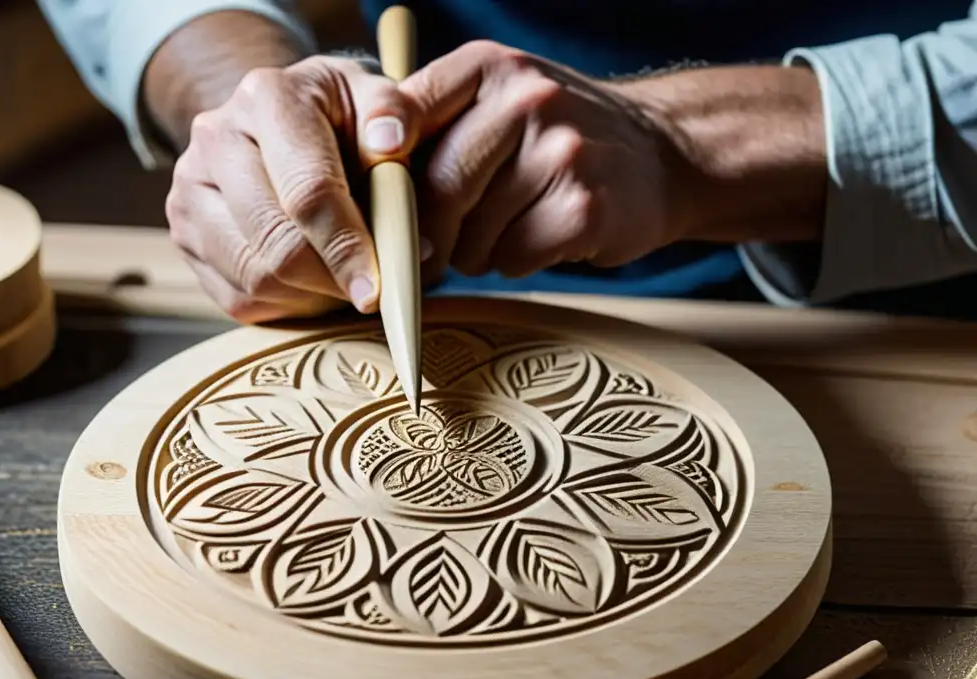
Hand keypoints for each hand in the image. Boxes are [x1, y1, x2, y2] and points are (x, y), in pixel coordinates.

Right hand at [165, 55, 425, 321]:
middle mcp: (216, 138)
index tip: (377, 288)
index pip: (308, 191)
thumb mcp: (382, 102)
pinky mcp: (185, 234)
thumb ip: (400, 116)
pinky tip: (312, 283)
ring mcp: (190, 189)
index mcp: (269, 98)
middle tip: (371, 291)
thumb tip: (390, 144)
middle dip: (331, 279)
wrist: (288, 123)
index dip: (346, 246)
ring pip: (254, 276)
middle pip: (276, 242)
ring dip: (310, 295)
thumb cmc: (346, 120)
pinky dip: (285, 304)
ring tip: (344, 279)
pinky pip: (238, 296)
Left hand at [397, 41, 694, 278]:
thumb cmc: (556, 139)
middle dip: (429, 232)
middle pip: (438, 188)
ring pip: (472, 233)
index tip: (378, 204)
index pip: (405, 116)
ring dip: (474, 251)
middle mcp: (527, 98)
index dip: (383, 170)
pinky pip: (512, 258)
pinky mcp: (584, 208)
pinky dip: (514, 262)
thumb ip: (436, 124)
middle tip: (434, 249)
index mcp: (490, 67)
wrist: (661, 156)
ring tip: (504, 231)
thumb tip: (365, 187)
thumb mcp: (499, 102)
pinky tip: (539, 240)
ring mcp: (561, 152)